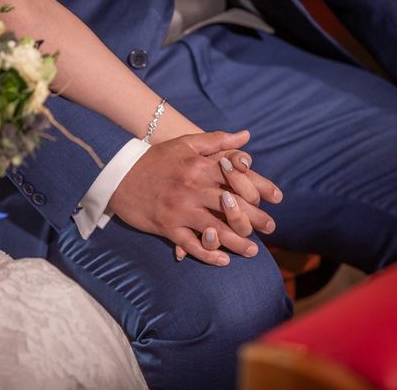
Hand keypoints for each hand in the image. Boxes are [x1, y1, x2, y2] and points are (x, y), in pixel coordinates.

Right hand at [109, 131, 281, 265]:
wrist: (119, 175)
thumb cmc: (155, 159)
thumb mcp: (184, 144)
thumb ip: (217, 140)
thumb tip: (246, 136)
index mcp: (199, 167)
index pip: (238, 178)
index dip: (261, 188)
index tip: (277, 198)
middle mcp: (192, 189)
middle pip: (232, 207)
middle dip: (256, 219)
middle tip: (270, 227)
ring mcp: (179, 210)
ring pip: (215, 230)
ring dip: (237, 242)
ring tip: (253, 250)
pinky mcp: (166, 227)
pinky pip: (191, 245)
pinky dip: (208, 255)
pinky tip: (223, 261)